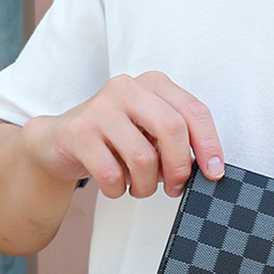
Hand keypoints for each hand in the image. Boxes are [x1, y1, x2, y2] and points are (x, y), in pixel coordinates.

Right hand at [21, 71, 223, 197]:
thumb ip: (180, 142)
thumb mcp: (153, 135)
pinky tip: (116, 185)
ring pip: (142, 157)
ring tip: (141, 187)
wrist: (59, 142)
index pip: (194, 111)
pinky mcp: (77, 131)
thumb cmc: (117, 141)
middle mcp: (127, 87)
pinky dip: (119, 189)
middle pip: (172, 129)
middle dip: (179, 167)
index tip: (214, 173)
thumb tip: (209, 170)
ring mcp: (100, 106)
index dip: (209, 145)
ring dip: (147, 185)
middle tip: (175, 187)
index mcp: (154, 84)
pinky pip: (112, 173)